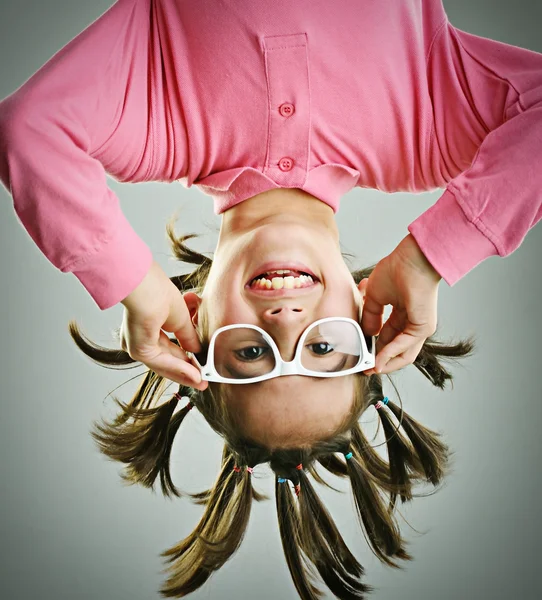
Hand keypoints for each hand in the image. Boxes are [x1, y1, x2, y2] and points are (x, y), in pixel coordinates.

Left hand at [118, 260, 207, 390]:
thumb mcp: (180, 320)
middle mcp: (138, 340)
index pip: (167, 350)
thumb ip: (187, 337)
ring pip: (165, 365)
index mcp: (145, 329)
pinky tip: (195, 374)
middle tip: (202, 379)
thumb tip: (196, 350)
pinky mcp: (139, 350)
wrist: (147, 287)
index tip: (199, 368)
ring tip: (201, 381)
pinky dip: (180, 369)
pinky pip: (163, 363)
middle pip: (165, 361)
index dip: (184, 360)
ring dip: (185, 374)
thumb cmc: (159, 293)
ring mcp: (137, 346)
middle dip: (185, 371)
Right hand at [360, 234, 441, 375]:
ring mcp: (419, 326)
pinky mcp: (423, 327)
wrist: (412, 260)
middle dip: (379, 360)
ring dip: (385, 362)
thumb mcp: (374, 297)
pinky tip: (378, 359)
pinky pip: (404, 345)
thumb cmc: (396, 270)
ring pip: (403, 353)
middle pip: (396, 349)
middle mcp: (411, 322)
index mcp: (402, 313)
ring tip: (370, 368)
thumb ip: (370, 316)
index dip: (374, 348)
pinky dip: (390, 353)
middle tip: (364, 367)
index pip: (388, 337)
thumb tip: (367, 333)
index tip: (361, 356)